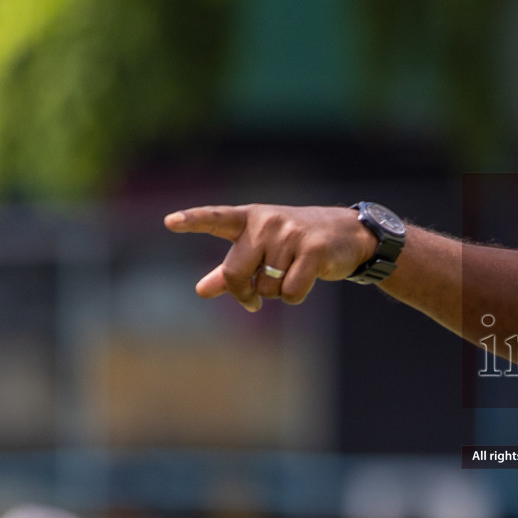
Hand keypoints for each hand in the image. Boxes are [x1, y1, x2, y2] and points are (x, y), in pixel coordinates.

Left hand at [164, 204, 375, 310]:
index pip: (215, 218)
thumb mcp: (261, 250)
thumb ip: (230, 270)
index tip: (169, 222)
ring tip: (292, 274)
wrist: (348, 234)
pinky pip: (291, 292)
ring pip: (266, 288)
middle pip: (236, 273)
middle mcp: (266, 222)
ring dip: (276, 293)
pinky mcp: (313, 251)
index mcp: (249, 219)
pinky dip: (296, 296)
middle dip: (244, 294)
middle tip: (252, 299)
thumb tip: (201, 291)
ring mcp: (291, 235)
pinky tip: (307, 279)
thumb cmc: (296, 243)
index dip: (192, 221)